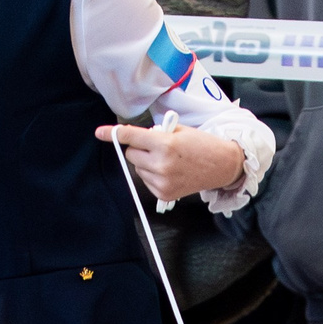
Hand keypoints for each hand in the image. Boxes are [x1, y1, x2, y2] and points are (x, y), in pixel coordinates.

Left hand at [98, 120, 243, 203]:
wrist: (222, 165)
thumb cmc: (202, 144)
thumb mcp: (179, 130)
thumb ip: (155, 133)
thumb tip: (133, 138)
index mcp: (165, 144)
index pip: (132, 137)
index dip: (114, 133)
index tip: (100, 132)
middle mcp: (161, 164)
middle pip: (131, 155)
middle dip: (140, 149)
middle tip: (158, 147)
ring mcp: (162, 181)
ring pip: (138, 169)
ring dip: (147, 163)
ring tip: (169, 160)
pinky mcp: (164, 193)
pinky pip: (146, 181)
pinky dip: (153, 175)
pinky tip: (171, 172)